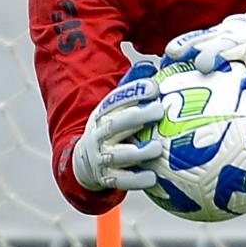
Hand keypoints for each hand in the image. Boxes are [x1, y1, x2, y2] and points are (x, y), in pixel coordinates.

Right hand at [72, 59, 165, 191]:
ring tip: (157, 148)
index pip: (116, 100)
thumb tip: (155, 65)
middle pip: (116, 125)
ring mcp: (102, 157)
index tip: (155, 87)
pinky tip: (153, 178)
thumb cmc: (115, 129)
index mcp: (103, 114)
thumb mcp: (118, 109)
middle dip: (136, 117)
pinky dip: (136, 180)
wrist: (86, 163)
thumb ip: (134, 90)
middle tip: (159, 111)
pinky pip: (120, 181)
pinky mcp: (107, 178)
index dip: (134, 92)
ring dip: (137, 151)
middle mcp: (99, 134)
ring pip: (118, 154)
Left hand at [164, 0, 245, 108]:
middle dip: (222, 58)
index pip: (213, 44)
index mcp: (226, 40)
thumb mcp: (213, 37)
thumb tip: (168, 54)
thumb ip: (190, 44)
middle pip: (236, 51)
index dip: (206, 53)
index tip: (199, 64)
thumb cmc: (232, 39)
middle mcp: (245, 46)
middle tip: (212, 69)